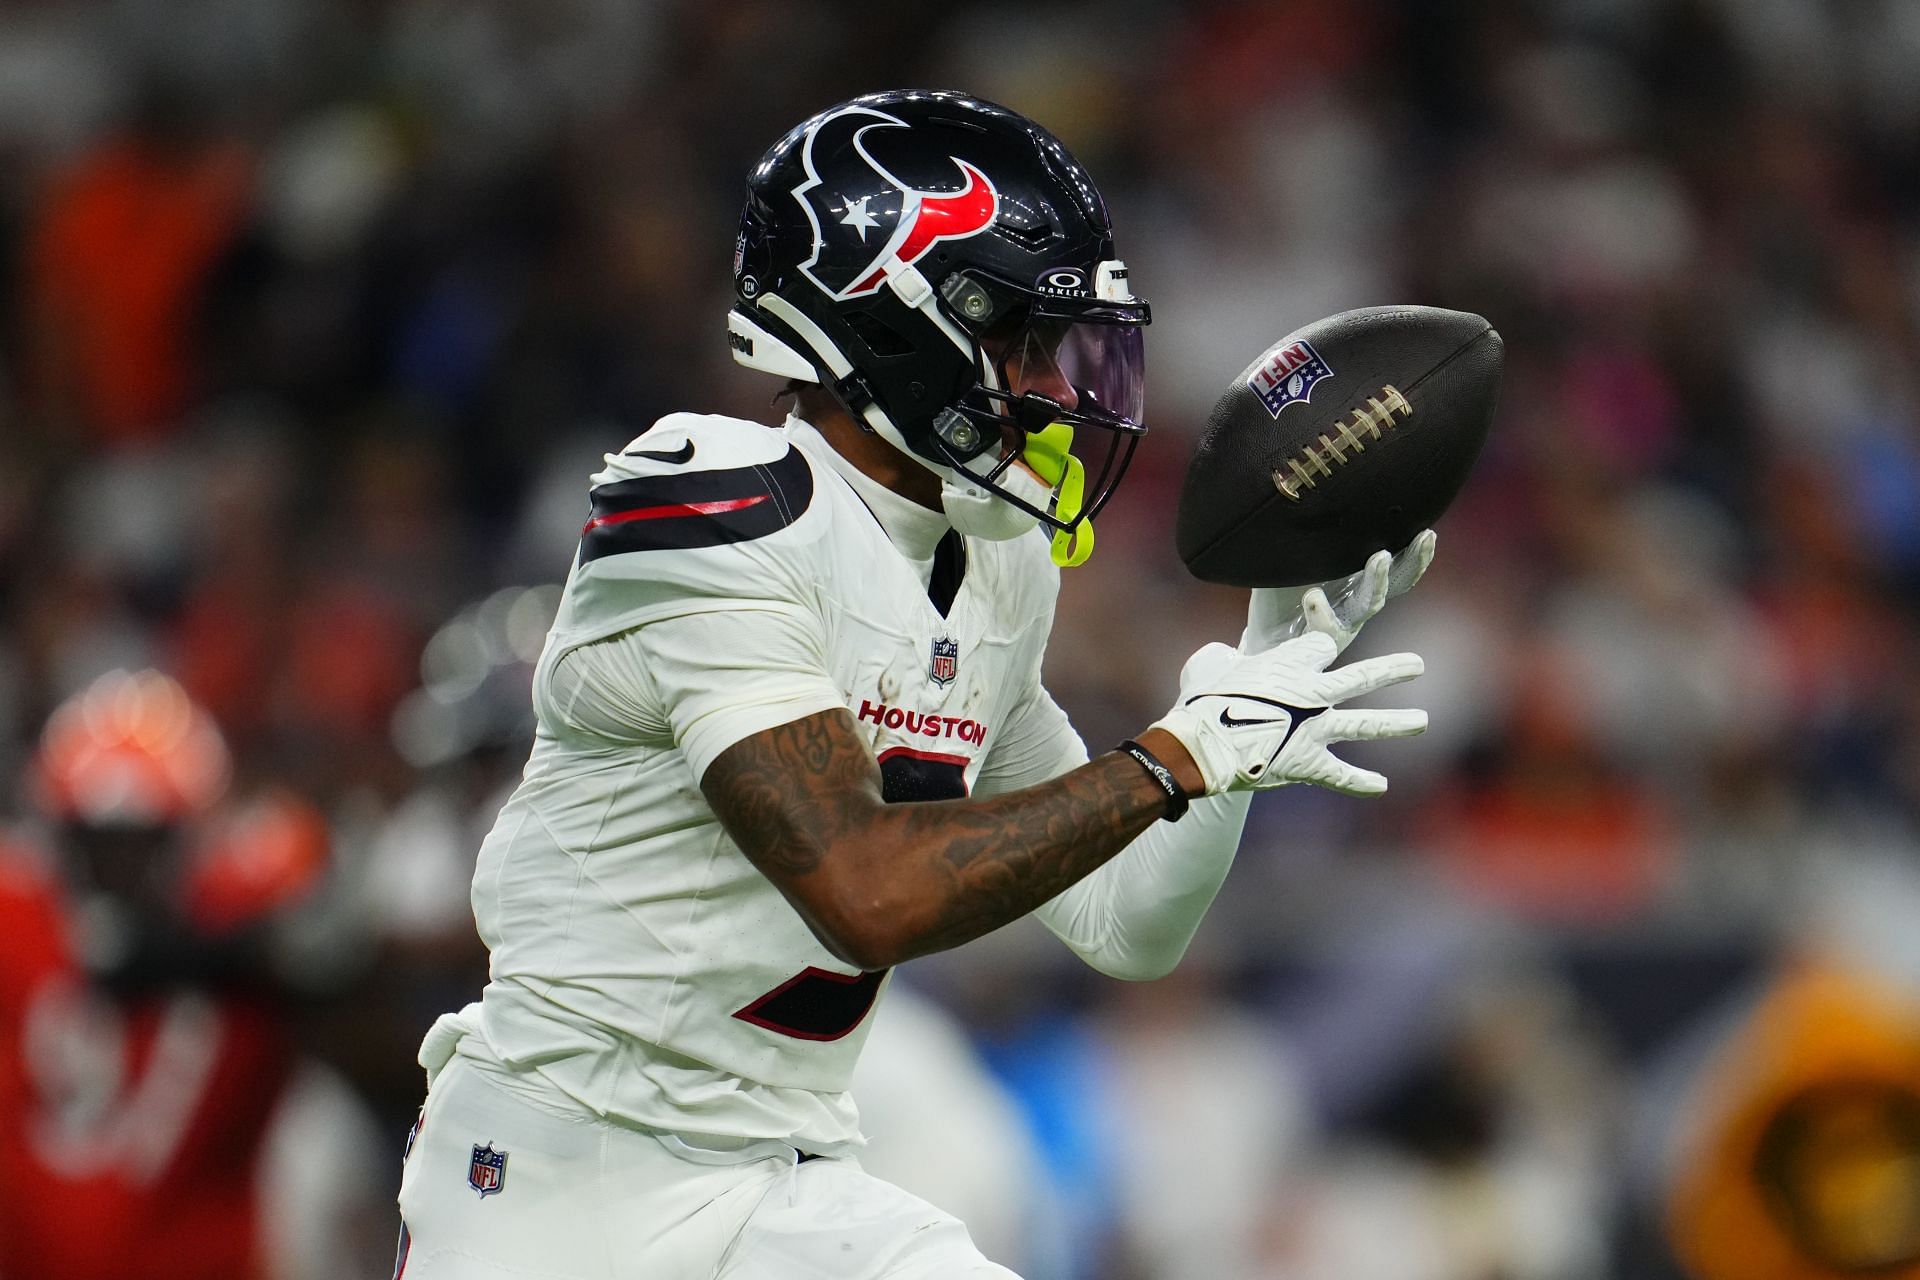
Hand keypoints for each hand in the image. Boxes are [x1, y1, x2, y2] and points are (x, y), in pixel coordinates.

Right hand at [1152, 632, 1424, 795]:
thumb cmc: (1200, 700)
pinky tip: (1381, 786)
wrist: (1201, 746)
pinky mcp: (1309, 764)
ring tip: (1422, 721)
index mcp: (1290, 662)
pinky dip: (1360, 782)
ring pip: (1365, 724)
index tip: (1311, 655)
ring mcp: (1316, 730)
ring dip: (1396, 723)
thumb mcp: (1210, 664)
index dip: (1315, 650)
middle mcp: (1313, 693)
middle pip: (1361, 676)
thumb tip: (1228, 661)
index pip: (1321, 646)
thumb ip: (1228, 658)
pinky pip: (1341, 775)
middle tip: (1417, 666)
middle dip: (1391, 670)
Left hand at [1242, 529, 1436, 655]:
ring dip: (1377, 582)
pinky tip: (1313, 596)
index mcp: (1358, 579)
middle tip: (1424, 536)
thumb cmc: (1282, 592)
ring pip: (1369, 605)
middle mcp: (1358, 601)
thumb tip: (1311, 491)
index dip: (1417, 551)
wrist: (1263, 637)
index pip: (1398, 564)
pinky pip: (1326, 627)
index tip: (1429, 529)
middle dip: (1414, 560)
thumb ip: (1311, 535)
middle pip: (1398, 582)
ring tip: (1380, 558)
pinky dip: (1322, 611)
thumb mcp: (1298, 557)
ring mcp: (1343, 622)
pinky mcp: (1319, 639)